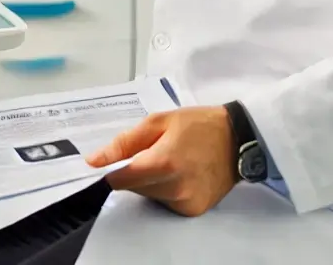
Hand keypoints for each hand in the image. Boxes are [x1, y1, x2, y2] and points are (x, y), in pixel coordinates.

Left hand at [85, 106, 237, 216]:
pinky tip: (177, 173)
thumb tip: (94, 161)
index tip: (108, 162)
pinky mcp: (194, 210)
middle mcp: (176, 188)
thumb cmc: (197, 125)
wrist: (239, 139)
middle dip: (132, 171)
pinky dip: (164, 190)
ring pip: (148, 196)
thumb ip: (124, 143)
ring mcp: (186, 202)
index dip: (109, 170)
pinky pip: (165, 202)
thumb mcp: (157, 122)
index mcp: (164, 163)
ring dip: (148, 181)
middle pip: (133, 188)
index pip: (120, 179)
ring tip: (166, 160)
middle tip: (148, 152)